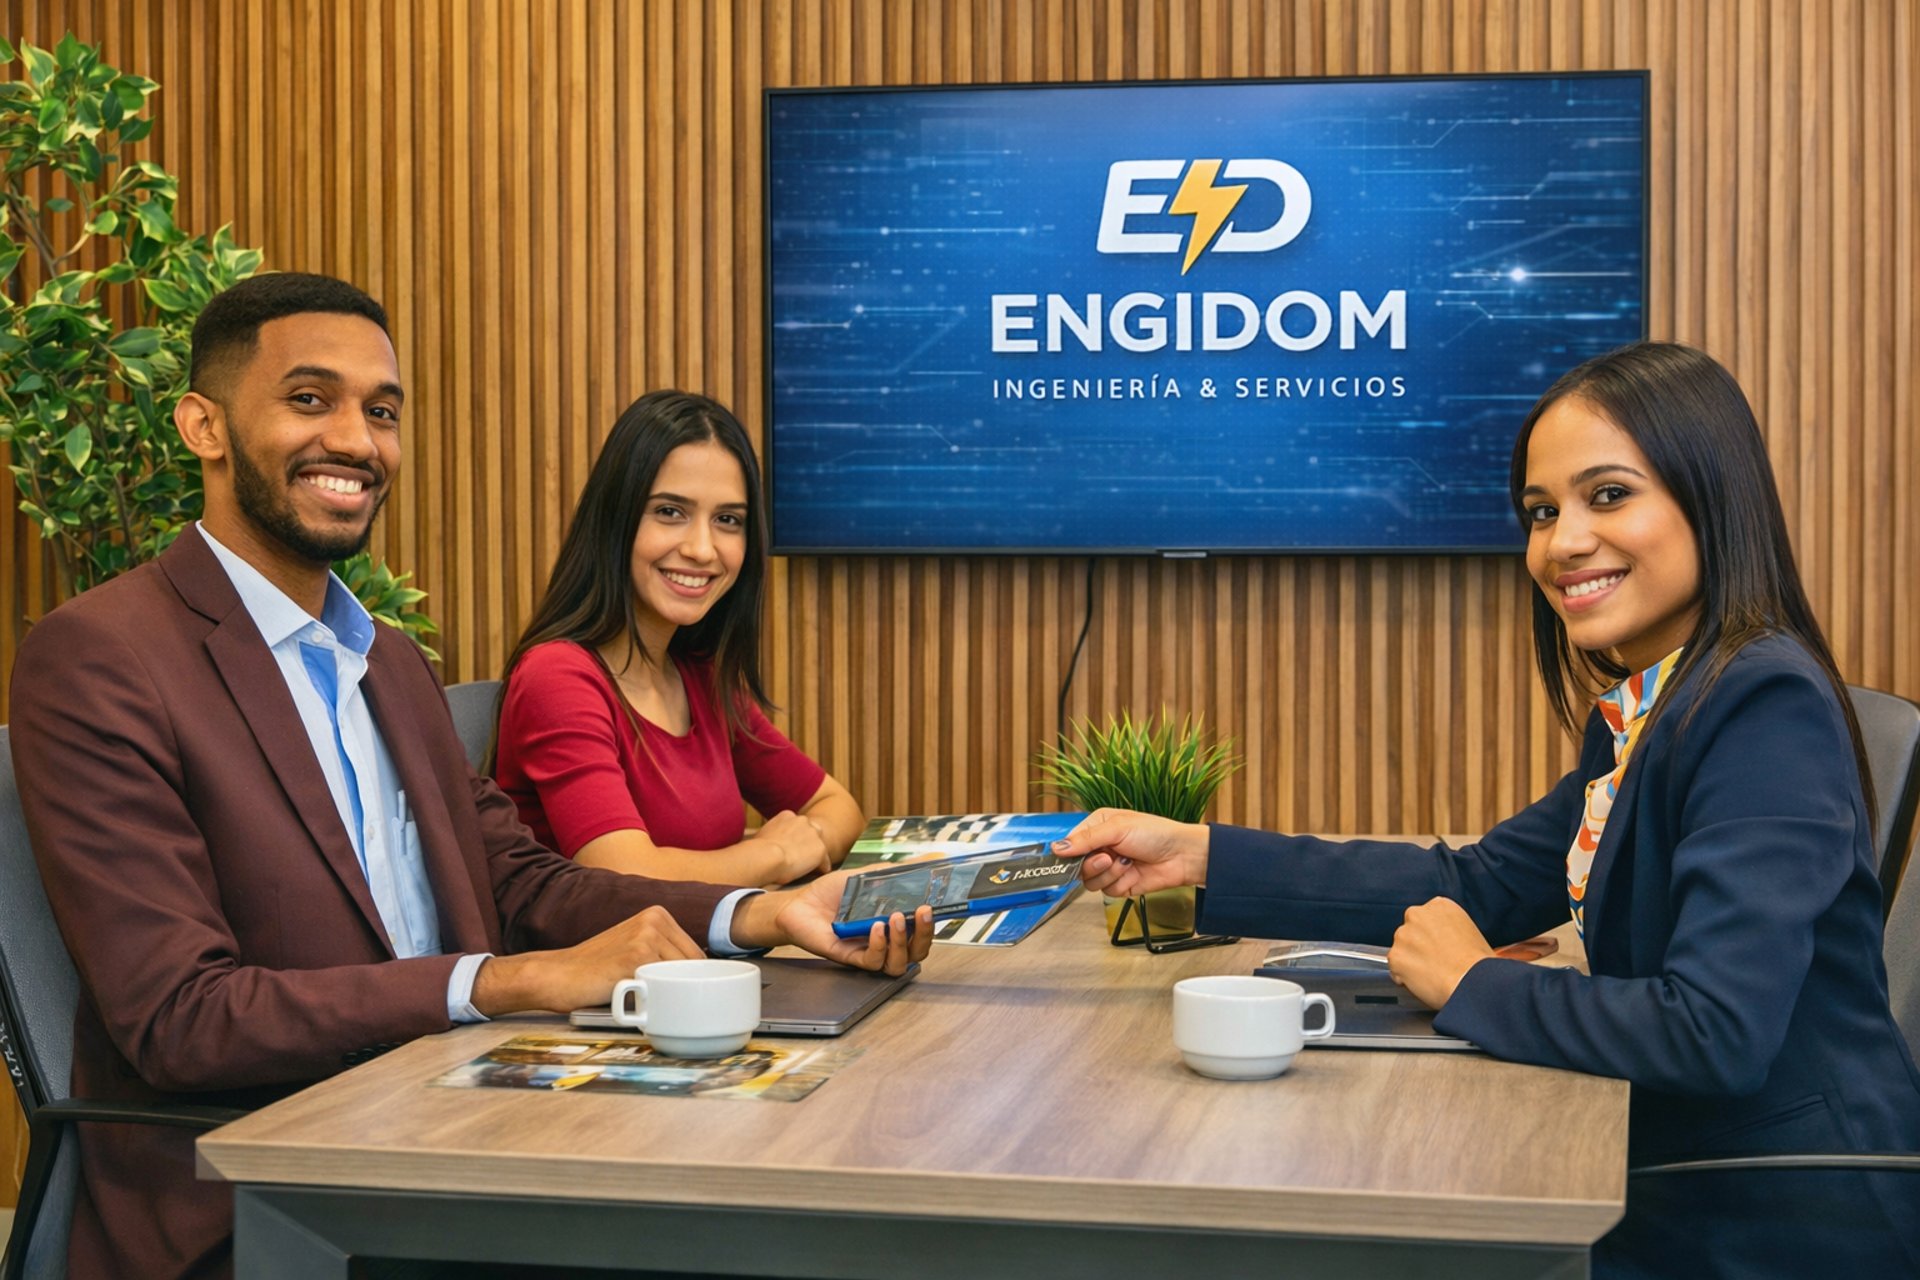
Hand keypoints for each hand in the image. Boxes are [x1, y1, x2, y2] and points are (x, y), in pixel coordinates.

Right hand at [471, 905, 704, 1015]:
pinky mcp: (637, 956)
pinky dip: (654, 999)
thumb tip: (703, 974)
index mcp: (658, 914)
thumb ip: (664, 954)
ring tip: (638, 994)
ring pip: (682, 977)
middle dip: (684, 988)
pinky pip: (664, 985)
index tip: (682, 993)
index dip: (693, 979)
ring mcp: (647, 936)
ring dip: (668, 995)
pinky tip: (632, 996)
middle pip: (695, 966)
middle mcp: (655, 919)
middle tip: (658, 999)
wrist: (557, 975)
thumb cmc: (596, 969)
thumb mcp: (635, 948)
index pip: (697, 954)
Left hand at [735, 867, 933, 975]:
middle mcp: (886, 943)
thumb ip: (902, 871)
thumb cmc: (834, 893)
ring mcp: (869, 952)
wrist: (800, 902)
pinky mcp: (850, 958)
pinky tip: (876, 927)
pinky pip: (872, 962)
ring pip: (898, 964)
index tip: (942, 906)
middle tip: (924, 912)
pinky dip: (879, 945)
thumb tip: (935, 856)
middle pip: (917, 953)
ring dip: (903, 942)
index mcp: (894, 925)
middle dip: (926, 934)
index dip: (935, 925)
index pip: (924, 933)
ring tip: (898, 918)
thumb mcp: (872, 875)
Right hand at [754, 809, 832, 883]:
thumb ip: (768, 836)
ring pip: (819, 845)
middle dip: (809, 843)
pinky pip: (824, 861)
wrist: (767, 856)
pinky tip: (820, 873)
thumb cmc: (757, 850)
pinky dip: (822, 867)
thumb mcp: (760, 836)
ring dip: (816, 854)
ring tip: (814, 867)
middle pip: (812, 831)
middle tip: (804, 856)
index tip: (792, 847)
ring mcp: (813, 834)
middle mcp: (803, 821)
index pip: (797, 825)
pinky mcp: (820, 849)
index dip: (796, 837)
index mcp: (787, 816)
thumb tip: (761, 845)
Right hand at [1049, 808, 1210, 896]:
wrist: (1182, 856)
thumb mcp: (1117, 829)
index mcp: (1098, 827)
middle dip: (1092, 864)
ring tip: (1126, 862)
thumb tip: (1058, 847)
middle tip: (1107, 857)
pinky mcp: (1120, 884)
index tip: (1069, 858)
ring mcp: (1110, 867)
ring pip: (1090, 881)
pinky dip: (1119, 882)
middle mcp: (1102, 847)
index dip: (1069, 852)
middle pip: (1077, 865)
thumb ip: (1086, 839)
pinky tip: (1133, 871)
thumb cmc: (1156, 833)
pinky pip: (1106, 891)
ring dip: (1108, 873)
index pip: (1070, 843)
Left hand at [1386, 897, 1494, 1009]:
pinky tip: (1422, 982)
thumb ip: (1452, 930)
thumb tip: (1447, 941)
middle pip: (1410, 931)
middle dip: (1418, 945)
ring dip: (1411, 961)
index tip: (1438, 946)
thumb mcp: (1472, 933)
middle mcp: (1418, 915)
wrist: (1472, 983)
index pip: (1426, 918)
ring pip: (1401, 949)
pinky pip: (1395, 969)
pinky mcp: (1395, 956)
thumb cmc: (1478, 965)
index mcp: (1440, 906)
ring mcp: (1404, 935)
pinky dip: (1404, 977)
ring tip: (1431, 974)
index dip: (1431, 935)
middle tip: (1434, 961)